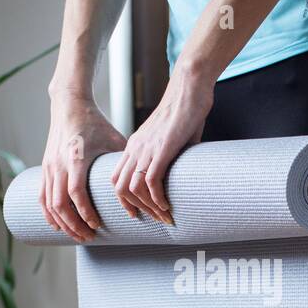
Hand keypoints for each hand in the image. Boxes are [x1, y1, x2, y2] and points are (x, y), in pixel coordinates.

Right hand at [40, 95, 127, 242]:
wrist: (69, 105)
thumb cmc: (95, 123)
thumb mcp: (113, 140)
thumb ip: (122, 162)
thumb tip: (142, 183)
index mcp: (77, 158)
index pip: (76, 192)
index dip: (85, 212)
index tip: (97, 225)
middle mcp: (59, 164)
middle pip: (60, 204)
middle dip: (74, 225)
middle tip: (89, 237)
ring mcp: (49, 167)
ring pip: (49, 204)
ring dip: (62, 223)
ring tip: (76, 235)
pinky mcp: (44, 168)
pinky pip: (41, 197)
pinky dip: (47, 214)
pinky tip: (56, 226)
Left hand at [111, 68, 214, 224]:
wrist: (190, 88)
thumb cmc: (186, 111)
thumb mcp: (171, 138)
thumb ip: (170, 155)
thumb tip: (181, 171)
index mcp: (135, 145)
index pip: (117, 178)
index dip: (124, 200)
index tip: (138, 212)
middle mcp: (135, 148)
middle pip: (120, 187)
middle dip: (134, 208)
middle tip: (153, 219)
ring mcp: (146, 148)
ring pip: (133, 188)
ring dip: (148, 207)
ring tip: (164, 216)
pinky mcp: (161, 149)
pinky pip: (150, 181)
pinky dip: (157, 198)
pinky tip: (167, 205)